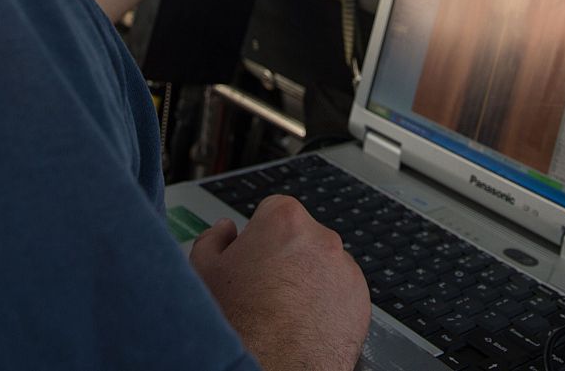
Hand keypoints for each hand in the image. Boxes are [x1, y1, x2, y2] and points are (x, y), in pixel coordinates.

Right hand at [189, 195, 369, 370]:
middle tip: (264, 288)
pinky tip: (302, 322)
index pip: (274, 210)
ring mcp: (346, 270)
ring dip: (308, 280)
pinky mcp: (361, 301)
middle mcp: (322, 239)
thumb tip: (224, 231)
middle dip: (286, 257)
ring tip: (282, 311)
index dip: (260, 235)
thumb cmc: (237, 324)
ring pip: (324, 266)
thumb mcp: (203, 272)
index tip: (253, 256)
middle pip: (302, 237)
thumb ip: (213, 239)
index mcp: (285, 220)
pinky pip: (341, 293)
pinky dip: (327, 304)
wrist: (268, 369)